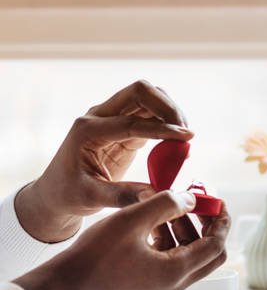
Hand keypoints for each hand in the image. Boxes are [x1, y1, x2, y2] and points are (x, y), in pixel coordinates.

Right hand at [13, 191, 230, 289]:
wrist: (63, 287)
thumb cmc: (94, 255)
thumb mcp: (132, 220)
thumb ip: (166, 204)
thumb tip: (192, 199)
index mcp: (176, 272)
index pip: (216, 245)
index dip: (221, 220)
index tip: (217, 199)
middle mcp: (175, 285)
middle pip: (209, 253)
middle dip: (207, 225)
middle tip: (198, 201)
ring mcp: (161, 287)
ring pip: (189, 255)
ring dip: (185, 229)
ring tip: (168, 204)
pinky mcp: (148, 285)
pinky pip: (171, 260)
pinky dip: (169, 239)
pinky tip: (152, 220)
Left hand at [15, 80, 194, 242]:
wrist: (57, 192)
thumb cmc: (69, 194)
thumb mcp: (92, 198)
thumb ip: (123, 195)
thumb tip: (155, 195)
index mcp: (87, 130)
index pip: (131, 121)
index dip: (161, 129)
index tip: (186, 138)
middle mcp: (99, 116)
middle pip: (140, 91)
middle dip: (167, 107)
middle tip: (186, 132)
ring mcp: (112, 118)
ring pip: (149, 97)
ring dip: (171, 111)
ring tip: (184, 137)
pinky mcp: (125, 126)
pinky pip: (151, 114)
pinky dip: (168, 122)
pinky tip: (177, 142)